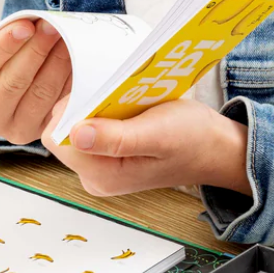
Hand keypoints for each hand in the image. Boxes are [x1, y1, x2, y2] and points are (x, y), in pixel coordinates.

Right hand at [0, 19, 71, 144]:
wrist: (9, 88)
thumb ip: (1, 35)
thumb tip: (28, 22)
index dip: (4, 45)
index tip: (26, 25)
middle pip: (13, 82)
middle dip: (35, 50)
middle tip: (52, 27)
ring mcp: (14, 130)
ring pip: (39, 94)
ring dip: (56, 62)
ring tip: (66, 38)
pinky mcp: (40, 132)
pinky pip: (59, 104)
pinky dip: (68, 79)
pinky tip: (76, 59)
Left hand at [45, 98, 251, 197]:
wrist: (215, 148)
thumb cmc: (193, 139)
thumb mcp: (156, 134)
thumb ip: (116, 139)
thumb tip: (76, 135)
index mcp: (103, 176)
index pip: (58, 138)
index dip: (71, 110)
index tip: (99, 95)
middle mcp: (95, 176)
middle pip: (64, 132)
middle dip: (83, 107)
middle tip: (116, 96)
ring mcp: (100, 168)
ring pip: (75, 127)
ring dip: (94, 107)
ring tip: (124, 102)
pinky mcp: (107, 157)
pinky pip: (90, 128)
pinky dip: (104, 112)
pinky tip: (126, 108)